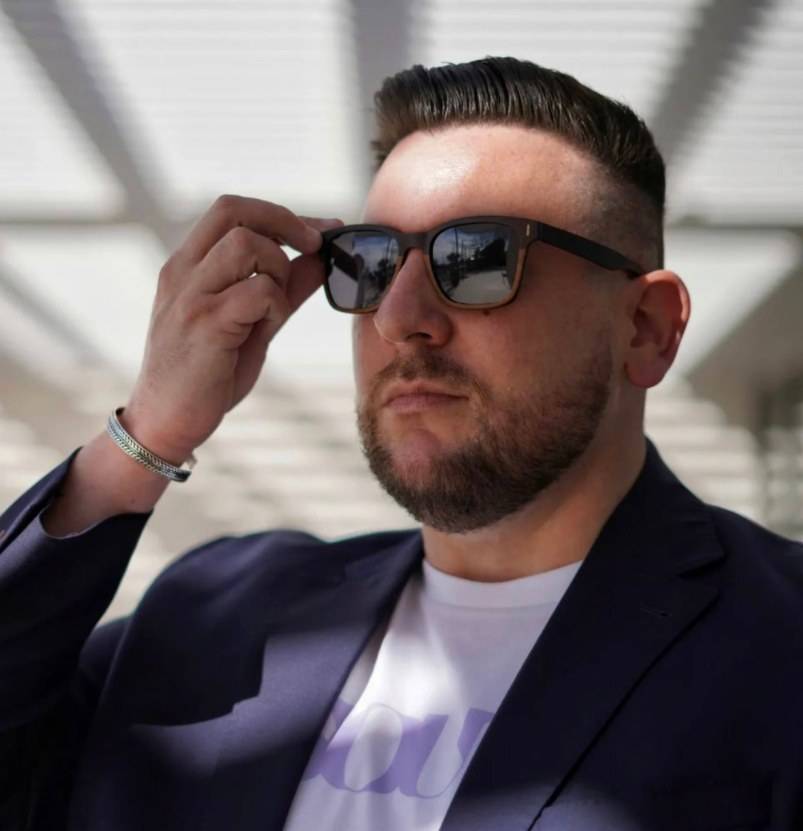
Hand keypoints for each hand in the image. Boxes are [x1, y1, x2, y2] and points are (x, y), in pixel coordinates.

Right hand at [122, 194, 341, 462]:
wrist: (165, 422)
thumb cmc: (208, 373)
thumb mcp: (252, 321)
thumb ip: (284, 287)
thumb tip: (323, 256)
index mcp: (188, 264)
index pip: (231, 210)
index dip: (281, 214)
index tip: (319, 231)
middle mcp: (183, 271)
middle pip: (234, 210)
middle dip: (285, 221)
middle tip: (315, 246)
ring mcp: (191, 295)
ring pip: (246, 244)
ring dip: (278, 268)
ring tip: (276, 305)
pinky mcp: (205, 324)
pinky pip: (257, 291)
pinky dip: (276, 304)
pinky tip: (267, 327)